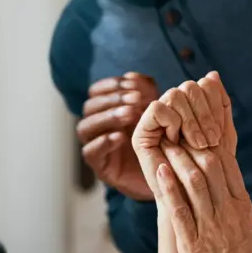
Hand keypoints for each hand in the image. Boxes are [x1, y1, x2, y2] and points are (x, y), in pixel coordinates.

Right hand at [77, 73, 157, 200]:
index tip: (133, 84)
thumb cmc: (160, 141)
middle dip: (113, 100)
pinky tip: (120, 137)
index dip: (112, 84)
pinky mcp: (100, 167)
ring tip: (131, 115)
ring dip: (107, 117)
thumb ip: (147, 92)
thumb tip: (135, 76)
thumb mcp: (156, 113)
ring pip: (85, 127)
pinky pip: (90, 152)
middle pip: (90, 106)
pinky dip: (102, 142)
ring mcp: (96, 146)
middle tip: (136, 99)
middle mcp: (97, 127)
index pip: (97, 91)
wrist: (166, 176)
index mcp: (107, 110)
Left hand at [132, 72, 230, 252]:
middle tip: (179, 123)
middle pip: (212, 164)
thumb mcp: (246, 226)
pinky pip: (181, 209)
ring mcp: (211, 225)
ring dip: (178, 157)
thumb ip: (235, 202)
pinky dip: (170, 187)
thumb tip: (227, 179)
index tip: (200, 122)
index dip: (213, 139)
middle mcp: (228, 210)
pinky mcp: (194, 243)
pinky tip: (160, 170)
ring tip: (166, 140)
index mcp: (241, 204)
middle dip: (194, 140)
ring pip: (195, 181)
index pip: (227, 161)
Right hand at [132, 74, 228, 195]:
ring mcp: (156, 120)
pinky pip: (157, 109)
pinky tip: (176, 140)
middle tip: (211, 140)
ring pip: (174, 94)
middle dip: (205, 113)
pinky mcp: (141, 132)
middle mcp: (172, 110)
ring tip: (199, 144)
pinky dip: (172, 122)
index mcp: (192, 108)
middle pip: (189, 87)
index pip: (204, 85)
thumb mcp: (221, 138)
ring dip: (191, 120)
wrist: (193, 202)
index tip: (220, 130)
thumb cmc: (209, 174)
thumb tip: (212, 75)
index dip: (215, 102)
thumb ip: (220, 108)